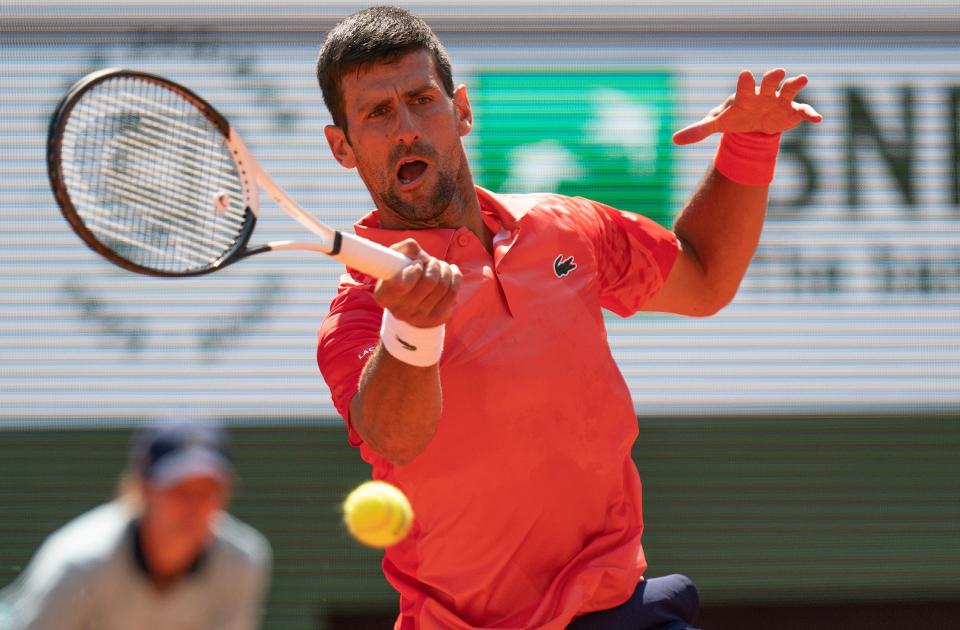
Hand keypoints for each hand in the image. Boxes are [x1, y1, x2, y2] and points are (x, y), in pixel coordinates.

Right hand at [374, 239, 461, 327]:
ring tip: (439, 265)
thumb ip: (405, 248)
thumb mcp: (395, 259)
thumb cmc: (400, 274)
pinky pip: (453, 291)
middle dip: (434, 264)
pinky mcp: (436, 318)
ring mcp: (419, 317)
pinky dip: (455, 276)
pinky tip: (450, 271)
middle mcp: (400, 311)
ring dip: (444, 269)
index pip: (403, 283)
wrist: (408, 302)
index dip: (415, 268)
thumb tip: (422, 255)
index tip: (417, 263)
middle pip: (429, 282)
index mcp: (385, 296)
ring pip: (443, 285)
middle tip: (431, 261)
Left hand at [672, 68, 821, 145]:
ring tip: (802, 79)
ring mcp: (779, 101)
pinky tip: (818, 119)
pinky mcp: (792, 111)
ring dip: (795, 85)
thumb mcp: (716, 124)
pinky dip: (810, 113)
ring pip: (789, 90)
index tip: (744, 75)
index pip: (744, 85)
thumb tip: (674, 140)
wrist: (752, 123)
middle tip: (777, 72)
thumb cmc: (733, 118)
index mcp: (745, 95)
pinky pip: (803, 110)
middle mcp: (764, 93)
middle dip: (772, 78)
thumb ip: (698, 130)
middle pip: (769, 82)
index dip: (744, 81)